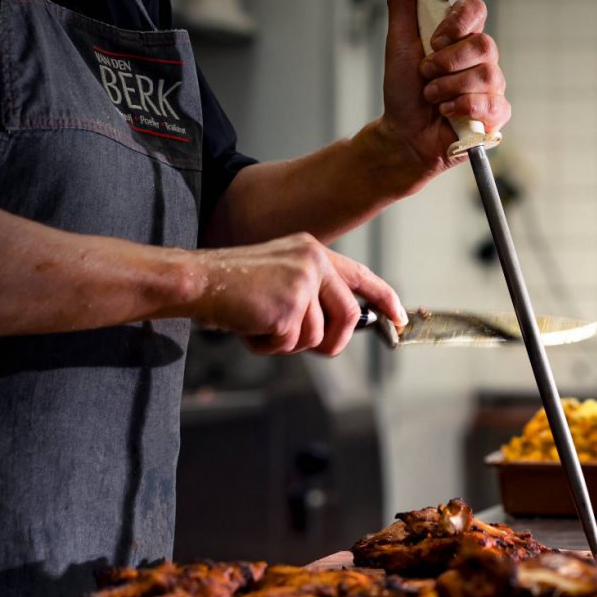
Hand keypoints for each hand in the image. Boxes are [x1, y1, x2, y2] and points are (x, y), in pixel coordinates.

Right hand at [181, 234, 403, 356]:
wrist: (197, 281)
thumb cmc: (231, 286)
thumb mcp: (278, 279)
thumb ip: (309, 295)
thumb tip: (333, 329)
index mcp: (312, 251)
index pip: (360, 275)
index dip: (383, 298)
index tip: (398, 318)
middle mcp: (313, 260)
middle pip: (348, 315)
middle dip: (332, 342)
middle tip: (308, 346)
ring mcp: (302, 282)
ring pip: (317, 336)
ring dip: (287, 343)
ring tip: (260, 325)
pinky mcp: (289, 305)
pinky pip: (290, 344)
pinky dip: (267, 346)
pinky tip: (250, 326)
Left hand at [375, 0, 510, 178]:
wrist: (403, 134)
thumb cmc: (402, 90)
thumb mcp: (398, 44)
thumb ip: (402, 4)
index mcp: (460, 36)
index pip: (476, 9)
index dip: (458, 22)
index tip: (435, 40)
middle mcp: (480, 58)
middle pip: (485, 45)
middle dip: (447, 63)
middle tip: (426, 75)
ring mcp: (491, 86)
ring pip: (487, 76)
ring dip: (448, 89)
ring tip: (432, 98)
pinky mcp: (495, 114)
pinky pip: (492, 104)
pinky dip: (461, 109)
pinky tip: (447, 114)